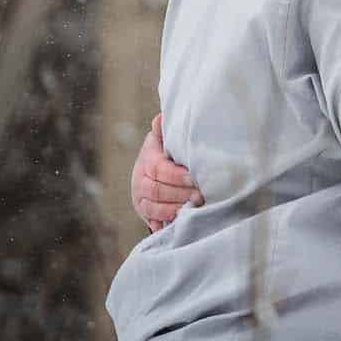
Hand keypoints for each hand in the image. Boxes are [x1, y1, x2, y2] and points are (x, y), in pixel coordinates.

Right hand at [132, 113, 200, 231]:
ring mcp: (141, 200)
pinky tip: (182, 223)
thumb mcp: (164, 140)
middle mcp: (140, 182)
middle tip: (201, 196)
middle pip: (157, 191)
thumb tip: (161, 118)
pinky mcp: (147, 216)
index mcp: (147, 161)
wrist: (153, 174)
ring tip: (194, 208)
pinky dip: (167, 223)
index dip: (176, 175)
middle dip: (180, 194)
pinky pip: (154, 222)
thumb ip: (163, 131)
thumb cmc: (166, 154)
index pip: (159, 169)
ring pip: (155, 208)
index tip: (193, 177)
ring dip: (175, 209)